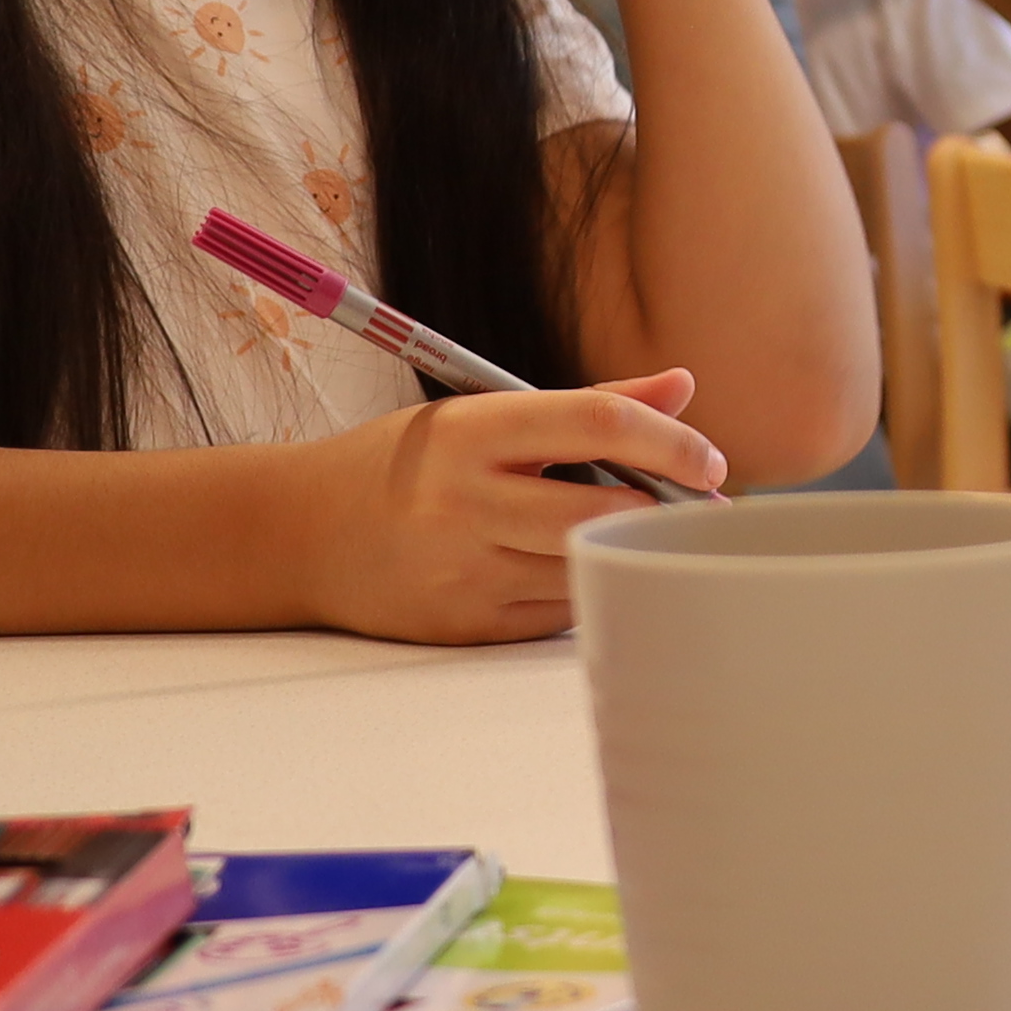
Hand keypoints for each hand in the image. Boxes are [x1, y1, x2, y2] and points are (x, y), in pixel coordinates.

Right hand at [283, 376, 726, 645]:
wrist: (300, 535)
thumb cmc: (405, 464)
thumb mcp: (478, 413)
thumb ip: (585, 404)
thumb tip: (681, 385)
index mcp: (470, 432)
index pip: (594, 423)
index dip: (669, 441)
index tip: (710, 461)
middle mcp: (464, 501)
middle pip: (603, 511)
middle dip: (664, 511)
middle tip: (695, 506)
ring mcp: (464, 571)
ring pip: (589, 567)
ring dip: (626, 551)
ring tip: (632, 529)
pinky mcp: (468, 625)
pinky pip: (559, 611)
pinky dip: (580, 587)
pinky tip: (565, 566)